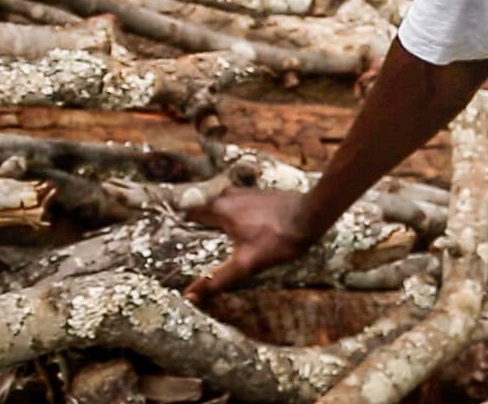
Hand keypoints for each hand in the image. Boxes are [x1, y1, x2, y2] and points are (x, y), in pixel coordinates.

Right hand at [181, 187, 318, 307]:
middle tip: (194, 245)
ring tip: (215, 240)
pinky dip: (232, 217)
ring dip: (215, 221)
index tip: (173, 243)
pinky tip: (240, 231)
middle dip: (197, 226)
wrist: (313, 215)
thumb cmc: (279, 239)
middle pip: (204, 210)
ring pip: (221, 207)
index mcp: (220, 208)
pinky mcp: (258, 195)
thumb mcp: (246, 264)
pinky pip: (236, 206)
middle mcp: (228, 194)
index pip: (188, 214)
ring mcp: (244, 192)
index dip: (179, 228)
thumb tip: (189, 295)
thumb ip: (217, 280)